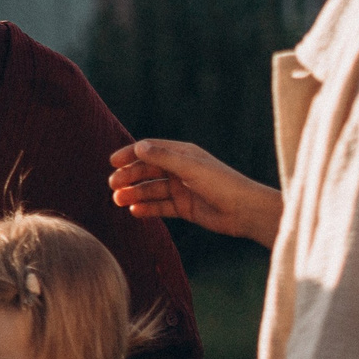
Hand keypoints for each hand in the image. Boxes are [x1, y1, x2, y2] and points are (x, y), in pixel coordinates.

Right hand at [108, 139, 283, 246]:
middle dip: (129, 177)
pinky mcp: (185, 208)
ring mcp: (182, 189)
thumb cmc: (222, 184)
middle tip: (113, 186)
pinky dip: (147, 208)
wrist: (246, 211)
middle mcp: (180, 170)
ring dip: (135, 194)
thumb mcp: (190, 167)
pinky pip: (160, 207)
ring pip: (151, 190)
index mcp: (182, 154)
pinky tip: (135, 212)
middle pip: (147, 171)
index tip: (112, 162)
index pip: (150, 150)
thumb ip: (163, 157)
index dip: (130, 155)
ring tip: (119, 201)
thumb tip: (138, 146)